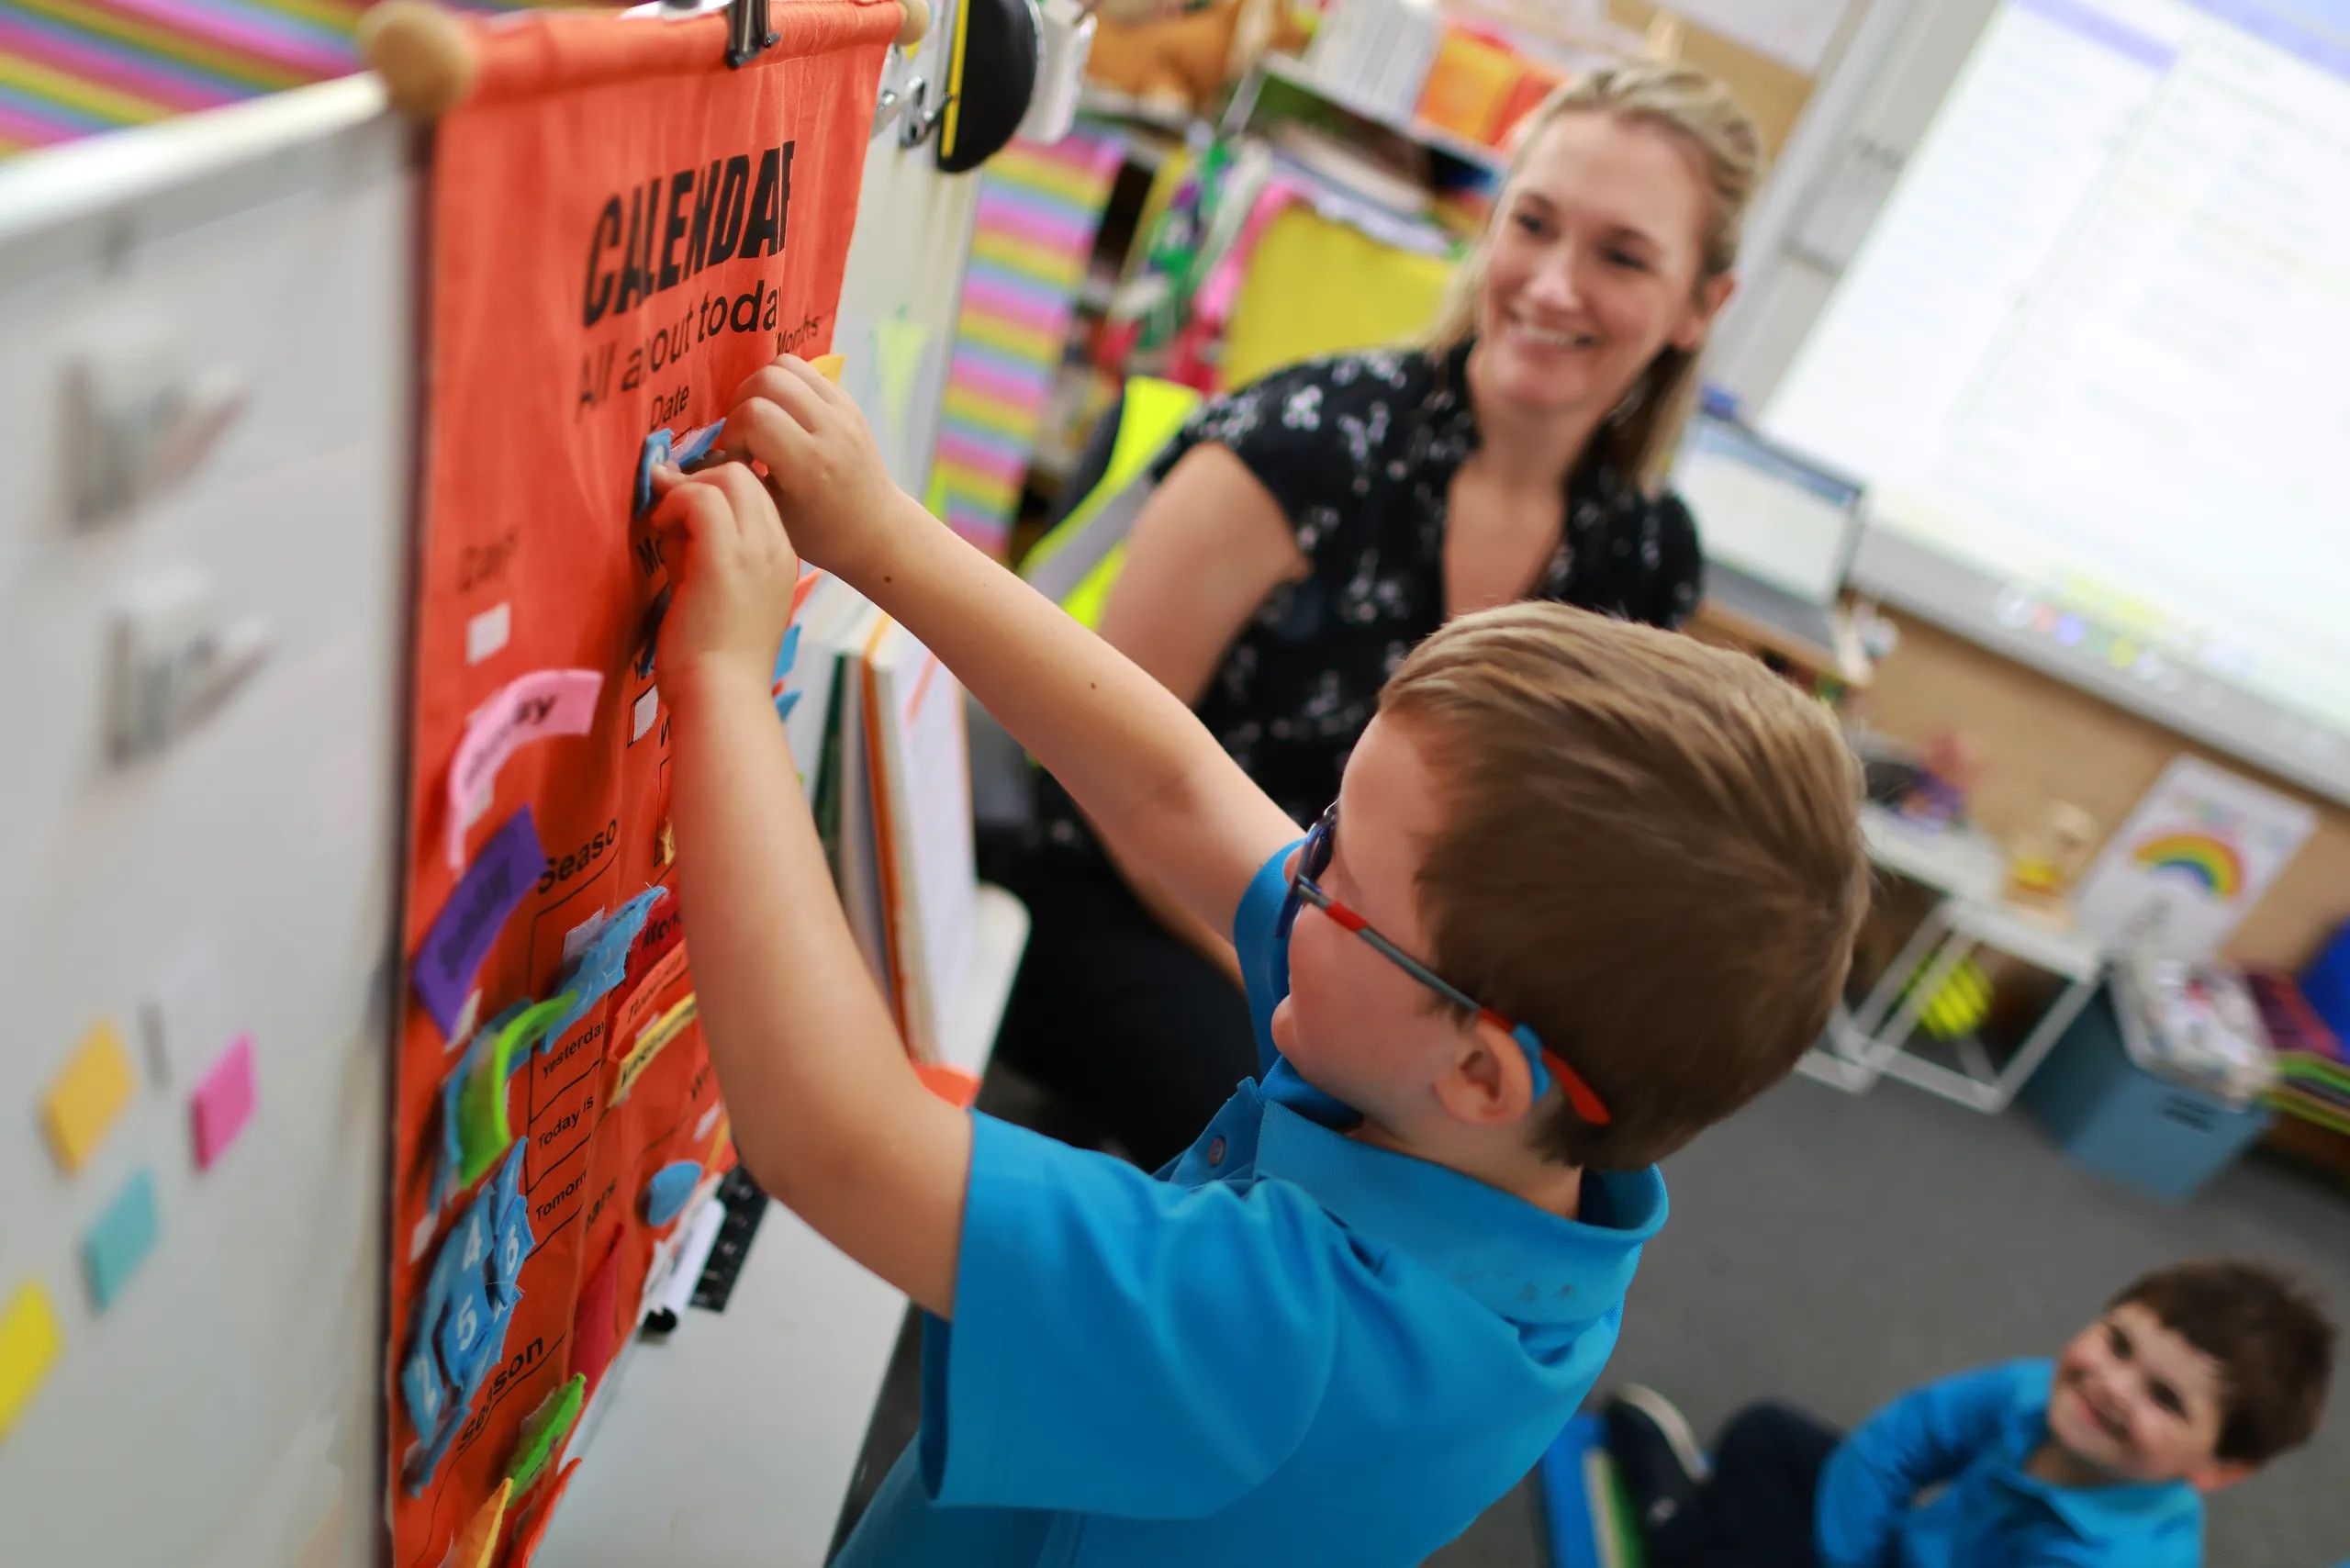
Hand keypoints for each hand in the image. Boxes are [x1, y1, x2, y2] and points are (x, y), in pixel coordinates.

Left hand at [648, 461, 799, 691]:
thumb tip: (674, 523)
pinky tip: (660, 529)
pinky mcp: (727, 557)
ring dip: (686, 490)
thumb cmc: (713, 659)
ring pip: (728, 477)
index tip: (680, 512)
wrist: (722, 695)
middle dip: (699, 480)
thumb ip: (700, 553)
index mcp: (779, 558)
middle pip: (744, 475)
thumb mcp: (713, 594)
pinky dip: (675, 502)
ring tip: (664, 525)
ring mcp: (757, 550)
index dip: (714, 491)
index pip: (754, 495)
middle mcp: (777, 547)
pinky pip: (702, 498)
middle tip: (668, 510)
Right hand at [724, 354, 900, 581]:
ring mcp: (844, 410)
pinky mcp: (848, 400)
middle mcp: (832, 430)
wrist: (875, 529)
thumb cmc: (818, 533)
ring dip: (761, 388)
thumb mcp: (770, 516)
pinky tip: (782, 417)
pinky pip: (803, 369)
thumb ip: (731, 482)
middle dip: (743, 405)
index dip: (734, 434)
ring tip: (761, 422)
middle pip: (766, 381)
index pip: (755, 417)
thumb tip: (677, 463)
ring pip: (784, 365)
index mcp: (812, 465)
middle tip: (747, 437)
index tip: (740, 460)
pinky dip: (783, 386)